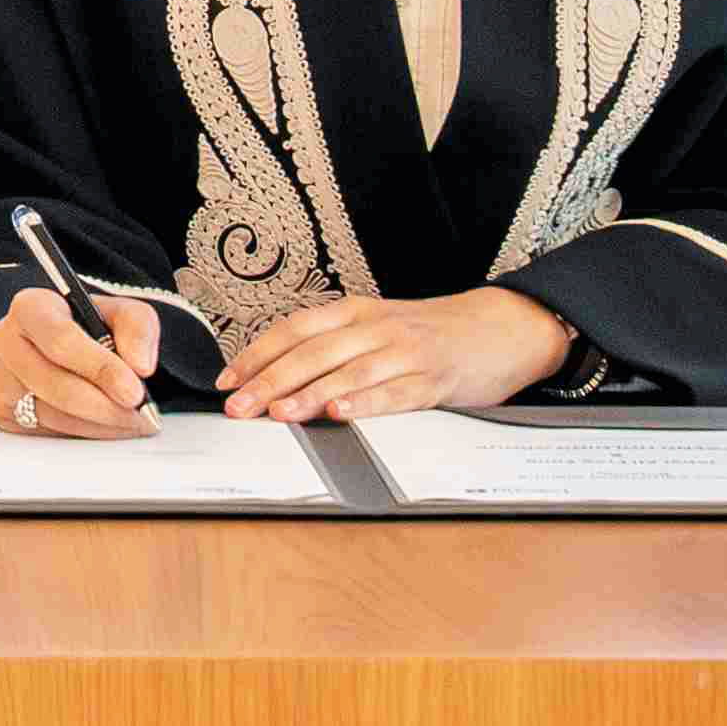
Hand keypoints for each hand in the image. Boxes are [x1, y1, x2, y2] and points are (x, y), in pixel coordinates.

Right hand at [0, 284, 161, 441]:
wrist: (59, 347)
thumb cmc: (86, 327)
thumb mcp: (119, 313)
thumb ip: (137, 328)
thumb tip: (140, 366)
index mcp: (30, 307)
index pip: (61, 340)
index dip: (100, 368)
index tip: (134, 390)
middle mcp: (4, 341)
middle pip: (56, 384)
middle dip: (106, 405)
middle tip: (141, 414)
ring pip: (53, 414)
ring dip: (100, 424)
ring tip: (132, 422)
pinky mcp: (1, 413)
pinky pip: (47, 432)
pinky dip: (84, 433)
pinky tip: (105, 425)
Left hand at [219, 286, 572, 422]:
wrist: (499, 327)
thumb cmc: (431, 334)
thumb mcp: (378, 329)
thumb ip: (335, 348)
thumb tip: (279, 378)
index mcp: (355, 313)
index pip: (294, 329)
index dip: (257, 354)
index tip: (227, 380)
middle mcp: (375, 327)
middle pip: (312, 351)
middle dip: (269, 379)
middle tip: (238, 404)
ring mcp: (405, 352)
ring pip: (348, 370)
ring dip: (308, 392)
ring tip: (277, 412)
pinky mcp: (433, 379)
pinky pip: (394, 392)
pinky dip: (364, 402)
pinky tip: (340, 412)